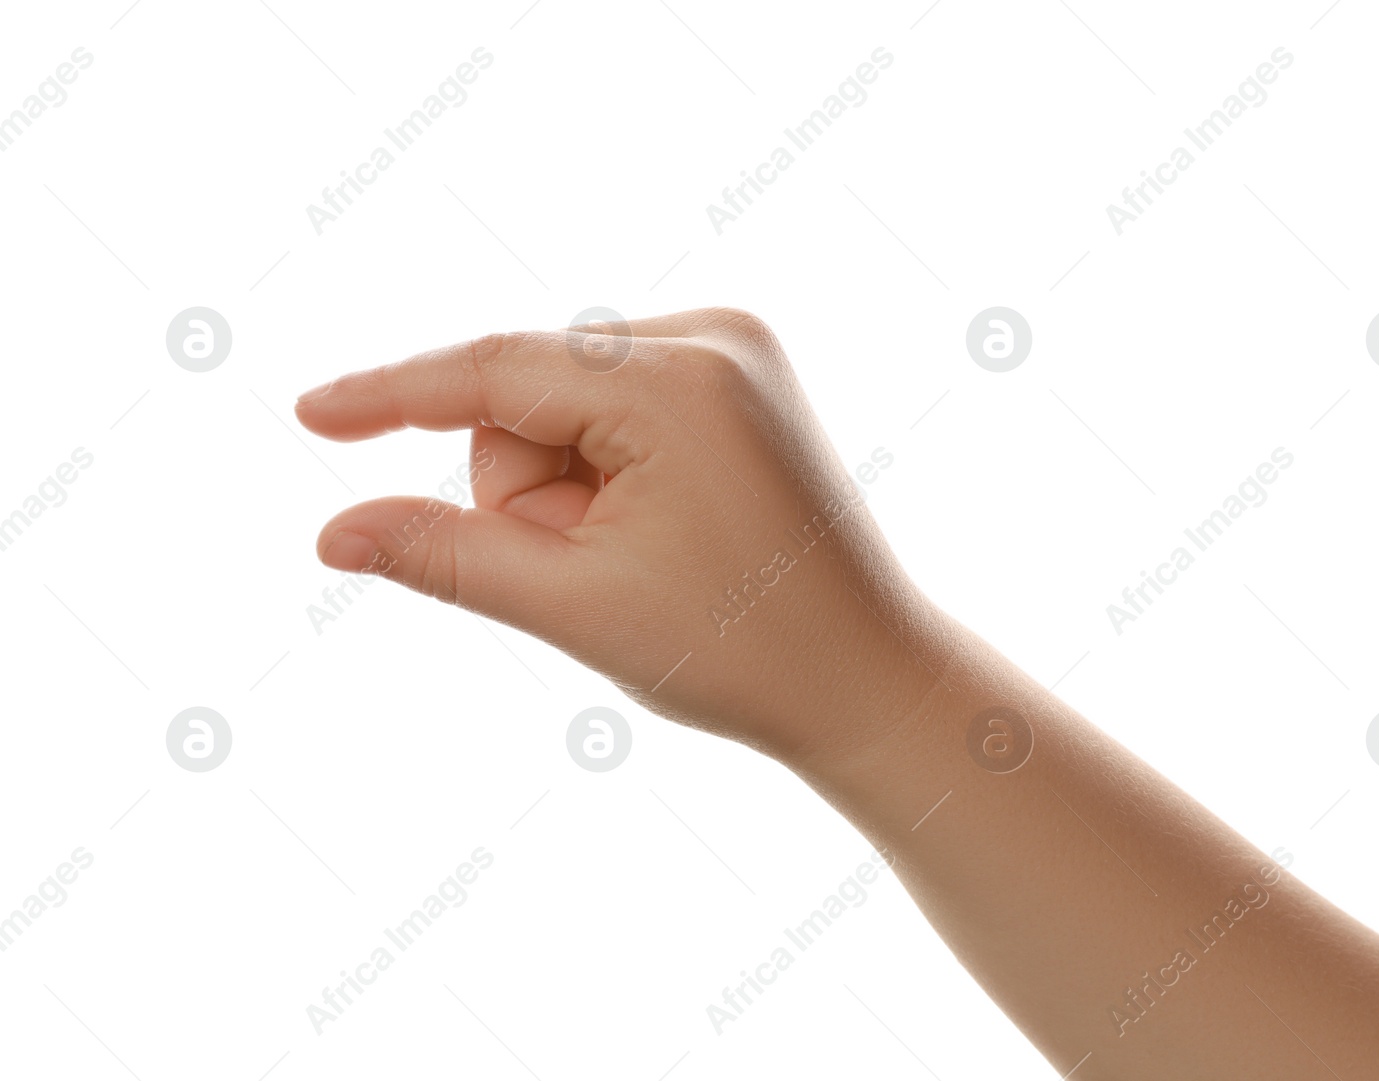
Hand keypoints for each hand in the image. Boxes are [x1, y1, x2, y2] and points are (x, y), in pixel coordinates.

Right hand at [296, 307, 947, 764]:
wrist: (869, 679)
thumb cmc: (744, 652)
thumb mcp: (578, 605)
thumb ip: (447, 556)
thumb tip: (333, 531)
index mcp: (678, 383)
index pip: (492, 369)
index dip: (392, 395)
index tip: (310, 412)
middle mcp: (715, 336)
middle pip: (526, 394)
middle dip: (528, 490)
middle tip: (599, 569)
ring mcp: (736, 347)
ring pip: (562, 401)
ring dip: (567, 488)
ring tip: (642, 556)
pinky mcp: (740, 372)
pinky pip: (612, 404)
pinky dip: (604, 469)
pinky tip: (663, 528)